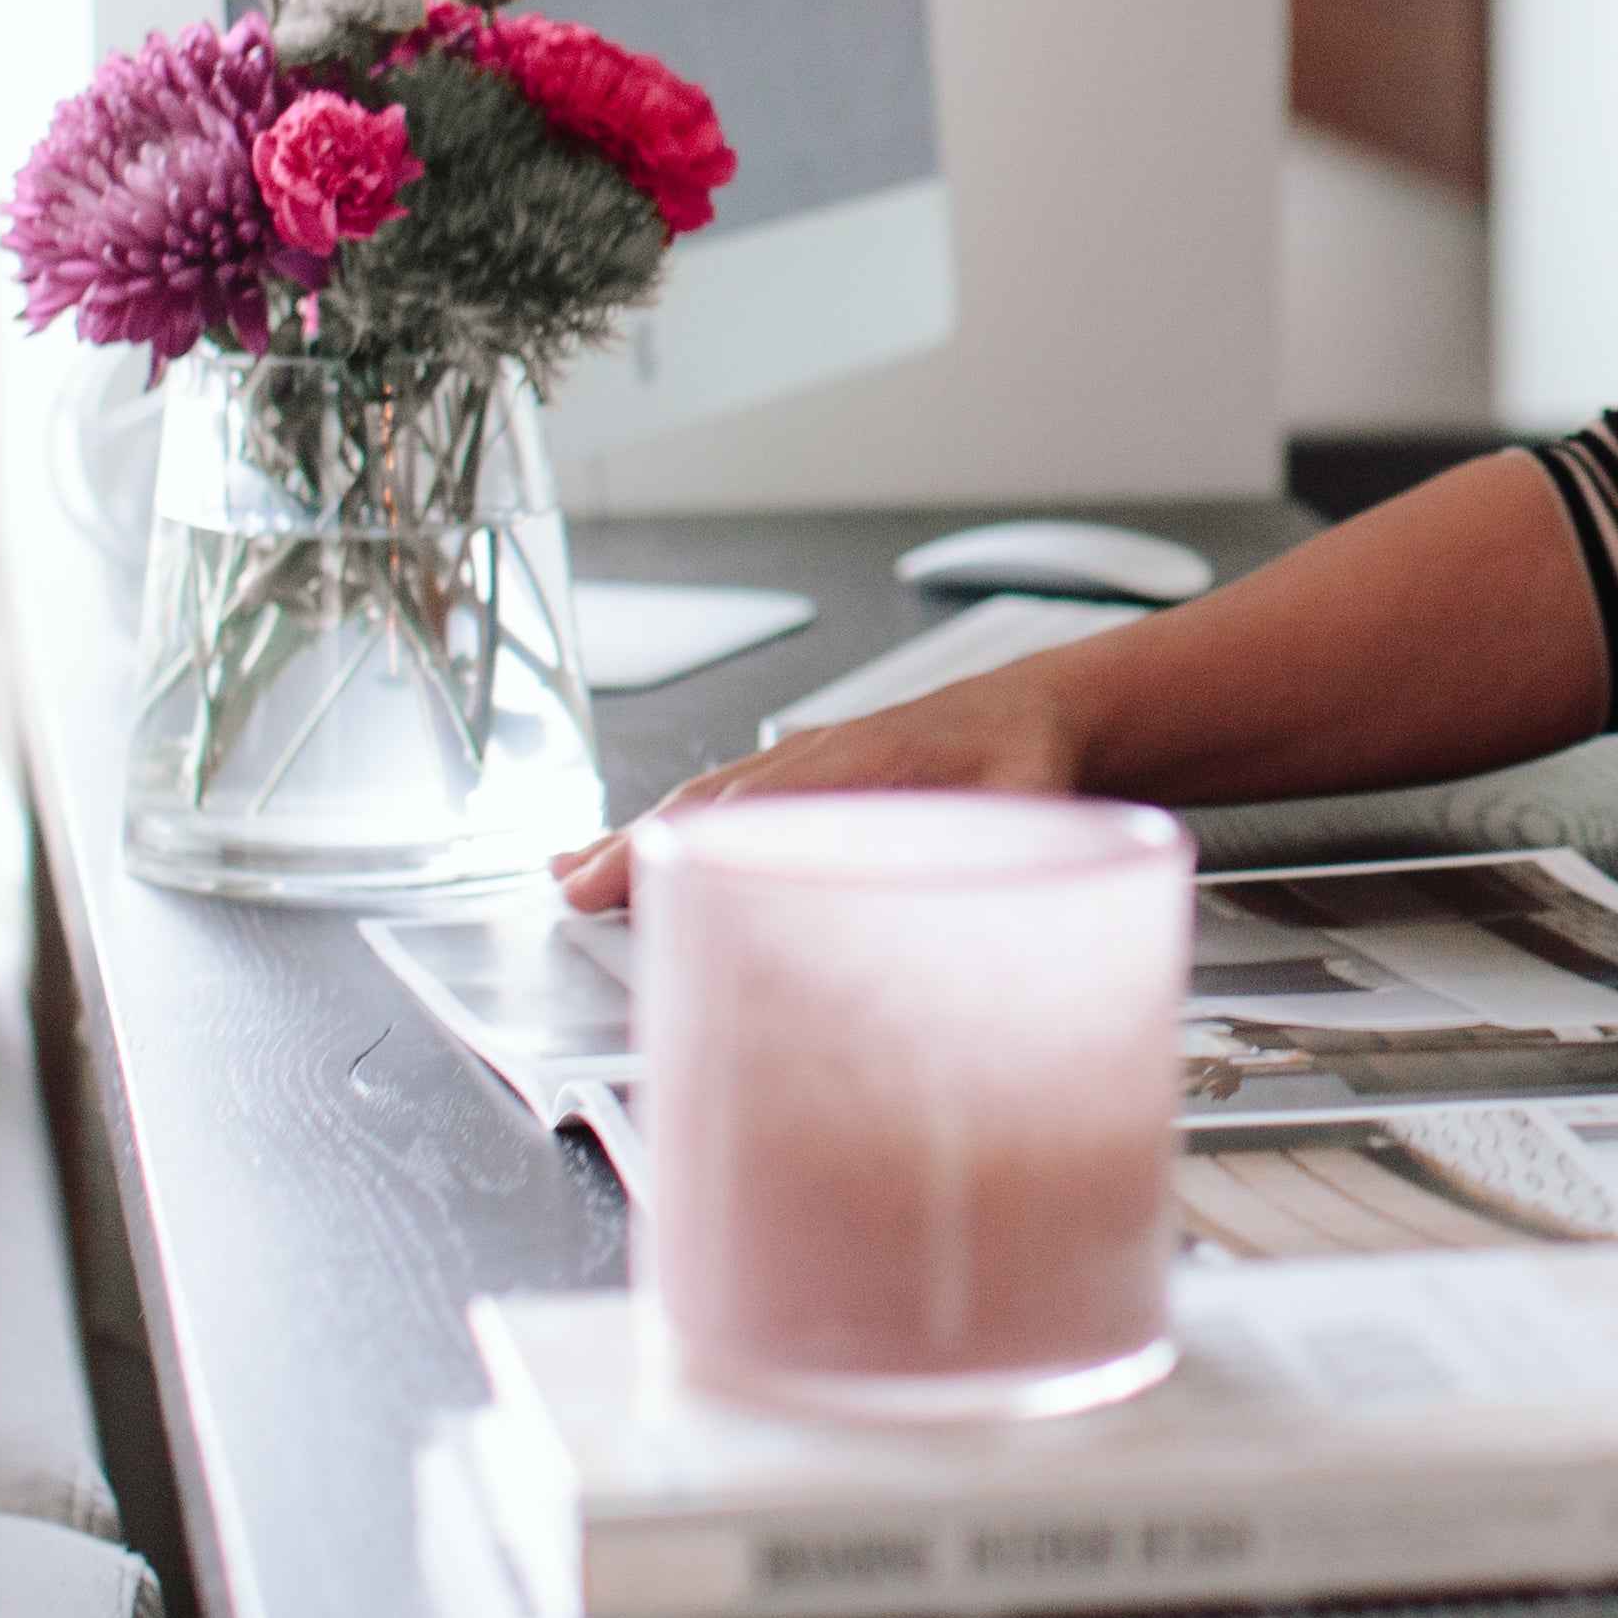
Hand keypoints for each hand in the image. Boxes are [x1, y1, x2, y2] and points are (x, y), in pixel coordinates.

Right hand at [550, 669, 1085, 910]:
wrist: (1047, 708)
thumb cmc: (1030, 759)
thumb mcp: (1026, 811)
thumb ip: (999, 861)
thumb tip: (977, 910)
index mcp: (864, 761)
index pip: (753, 806)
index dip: (688, 849)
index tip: (626, 882)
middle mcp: (820, 755)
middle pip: (709, 803)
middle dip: (634, 847)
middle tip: (569, 890)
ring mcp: (809, 759)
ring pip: (708, 798)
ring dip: (641, 835)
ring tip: (575, 871)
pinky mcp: (811, 772)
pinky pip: (728, 797)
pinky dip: (676, 823)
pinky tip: (642, 847)